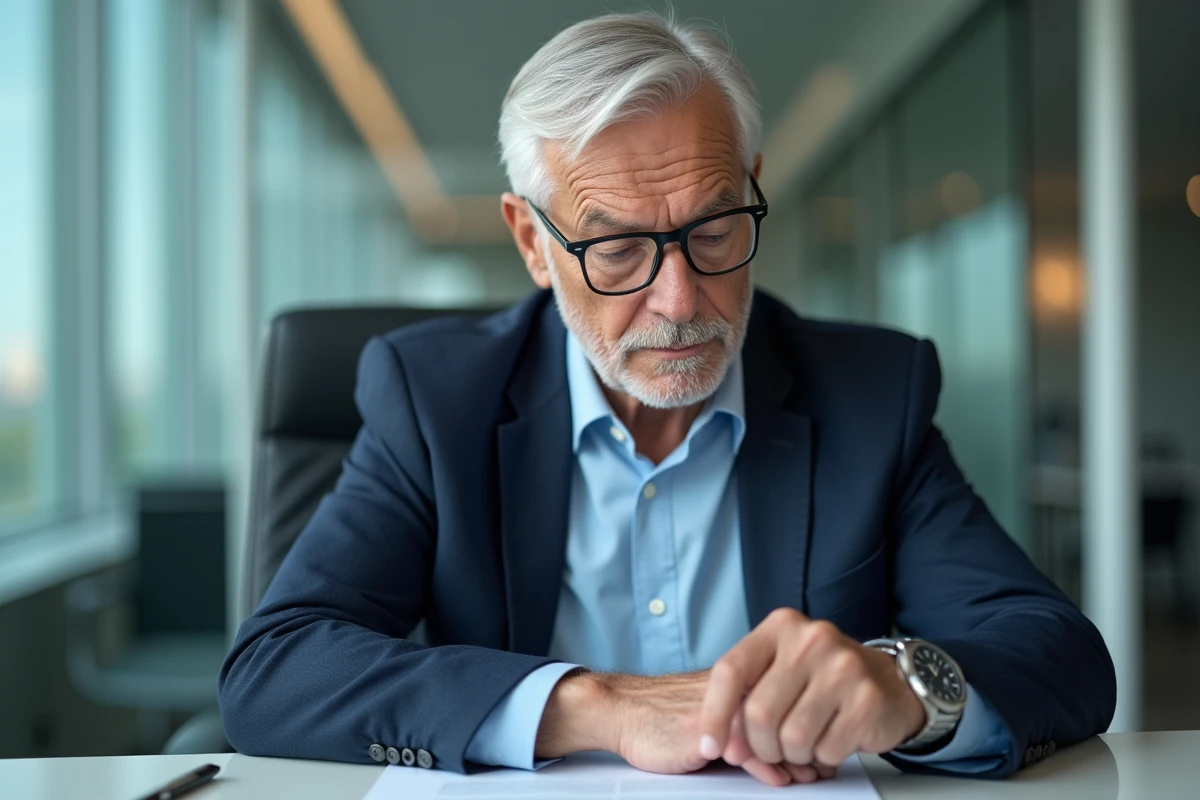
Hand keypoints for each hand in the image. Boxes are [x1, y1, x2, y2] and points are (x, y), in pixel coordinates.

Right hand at [535, 670, 825, 783]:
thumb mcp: (716, 717)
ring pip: (772, 732)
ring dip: (791, 759)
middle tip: (817, 771)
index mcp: (740, 677)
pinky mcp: (704, 730)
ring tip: (800, 776)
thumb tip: (796, 754)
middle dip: (806, 747)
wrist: (623, 711)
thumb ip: (751, 727)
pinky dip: (765, 769)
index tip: (820, 752)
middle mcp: (734, 687)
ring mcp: (720, 707)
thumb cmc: (666, 715)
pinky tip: (776, 777)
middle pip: (786, 714)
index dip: (809, 727)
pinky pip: (746, 751)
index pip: (789, 696)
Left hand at [699, 609, 926, 770]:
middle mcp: (812, 639)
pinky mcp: (867, 699)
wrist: (890, 681)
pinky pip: (826, 750)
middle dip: (761, 745)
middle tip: (772, 749)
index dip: (714, 714)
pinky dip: (823, 757)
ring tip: (806, 742)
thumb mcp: (780, 668)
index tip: (709, 746)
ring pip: (793, 738)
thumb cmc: (821, 679)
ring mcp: (843, 667)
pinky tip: (832, 739)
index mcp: (781, 626)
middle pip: (760, 712)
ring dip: (794, 754)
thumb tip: (721, 746)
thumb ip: (745, 697)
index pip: (732, 670)